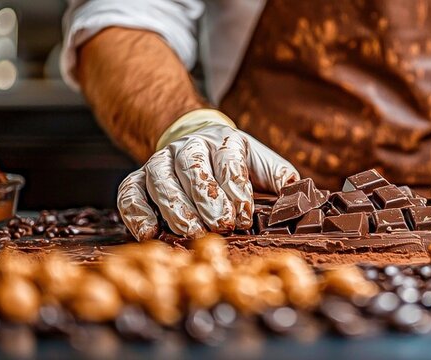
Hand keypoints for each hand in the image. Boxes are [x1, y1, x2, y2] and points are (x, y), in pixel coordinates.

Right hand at [117, 109, 298, 239]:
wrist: (196, 141)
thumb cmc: (235, 162)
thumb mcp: (262, 164)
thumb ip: (281, 178)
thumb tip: (301, 196)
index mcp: (224, 142)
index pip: (229, 161)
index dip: (236, 190)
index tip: (243, 217)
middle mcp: (189, 148)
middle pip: (192, 167)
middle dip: (206, 198)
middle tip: (219, 226)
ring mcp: (160, 162)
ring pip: (160, 179)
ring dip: (174, 207)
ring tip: (188, 232)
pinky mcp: (137, 178)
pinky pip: (129, 192)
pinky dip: (136, 212)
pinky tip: (149, 233)